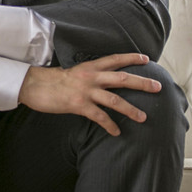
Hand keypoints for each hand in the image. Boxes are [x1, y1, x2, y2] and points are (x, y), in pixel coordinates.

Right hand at [17, 53, 159, 135]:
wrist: (34, 85)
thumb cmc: (51, 81)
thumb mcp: (73, 73)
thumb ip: (88, 76)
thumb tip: (100, 81)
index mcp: (89, 67)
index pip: (115, 59)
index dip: (131, 58)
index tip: (146, 59)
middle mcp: (91, 77)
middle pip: (122, 78)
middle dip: (142, 83)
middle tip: (158, 87)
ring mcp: (86, 91)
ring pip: (115, 99)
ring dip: (131, 110)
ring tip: (143, 118)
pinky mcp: (79, 105)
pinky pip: (99, 117)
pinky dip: (110, 125)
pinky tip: (117, 133)